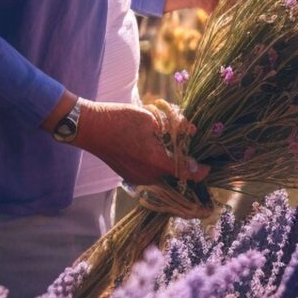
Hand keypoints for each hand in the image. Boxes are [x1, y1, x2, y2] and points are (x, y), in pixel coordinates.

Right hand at [73, 100, 208, 186]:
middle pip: (176, 176)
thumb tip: (193, 131)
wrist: (88, 127)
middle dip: (186, 166)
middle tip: (192, 151)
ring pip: (164, 176)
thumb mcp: (152, 119)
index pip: (187, 174)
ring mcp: (137, 178)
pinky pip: (152, 174)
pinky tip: (159, 149)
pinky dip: (160, 166)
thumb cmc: (119, 120)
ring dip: (172, 165)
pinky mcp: (130, 175)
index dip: (201, 171)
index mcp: (156, 163)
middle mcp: (147, 176)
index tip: (209, 165)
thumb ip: (175, 127)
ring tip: (175, 147)